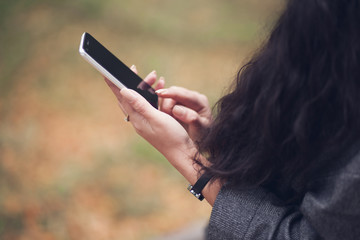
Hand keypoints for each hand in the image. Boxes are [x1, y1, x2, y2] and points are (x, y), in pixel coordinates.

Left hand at [104, 67, 220, 205]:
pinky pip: (150, 104)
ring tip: (156, 77)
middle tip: (135, 69)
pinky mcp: (154, 122)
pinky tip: (161, 90)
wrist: (182, 153)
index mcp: (137, 118)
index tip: (107, 72)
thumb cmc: (171, 137)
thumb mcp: (156, 118)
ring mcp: (146, 121)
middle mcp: (138, 120)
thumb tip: (123, 90)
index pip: (122, 98)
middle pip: (130, 97)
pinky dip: (154, 95)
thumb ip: (140, 104)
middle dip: (133, 81)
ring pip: (141, 99)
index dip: (114, 84)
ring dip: (146, 87)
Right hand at [156, 87, 211, 141]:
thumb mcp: (199, 128)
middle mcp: (192, 97)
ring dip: (164, 106)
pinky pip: (165, 100)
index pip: (183, 93)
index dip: (171, 93)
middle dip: (167, 103)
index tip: (160, 94)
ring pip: (168, 96)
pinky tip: (159, 112)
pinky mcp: (176, 104)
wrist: (198, 142)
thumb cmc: (201, 136)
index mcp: (200, 101)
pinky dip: (161, 105)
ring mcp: (184, 100)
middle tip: (166, 117)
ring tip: (167, 118)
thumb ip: (191, 118)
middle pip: (174, 92)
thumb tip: (177, 109)